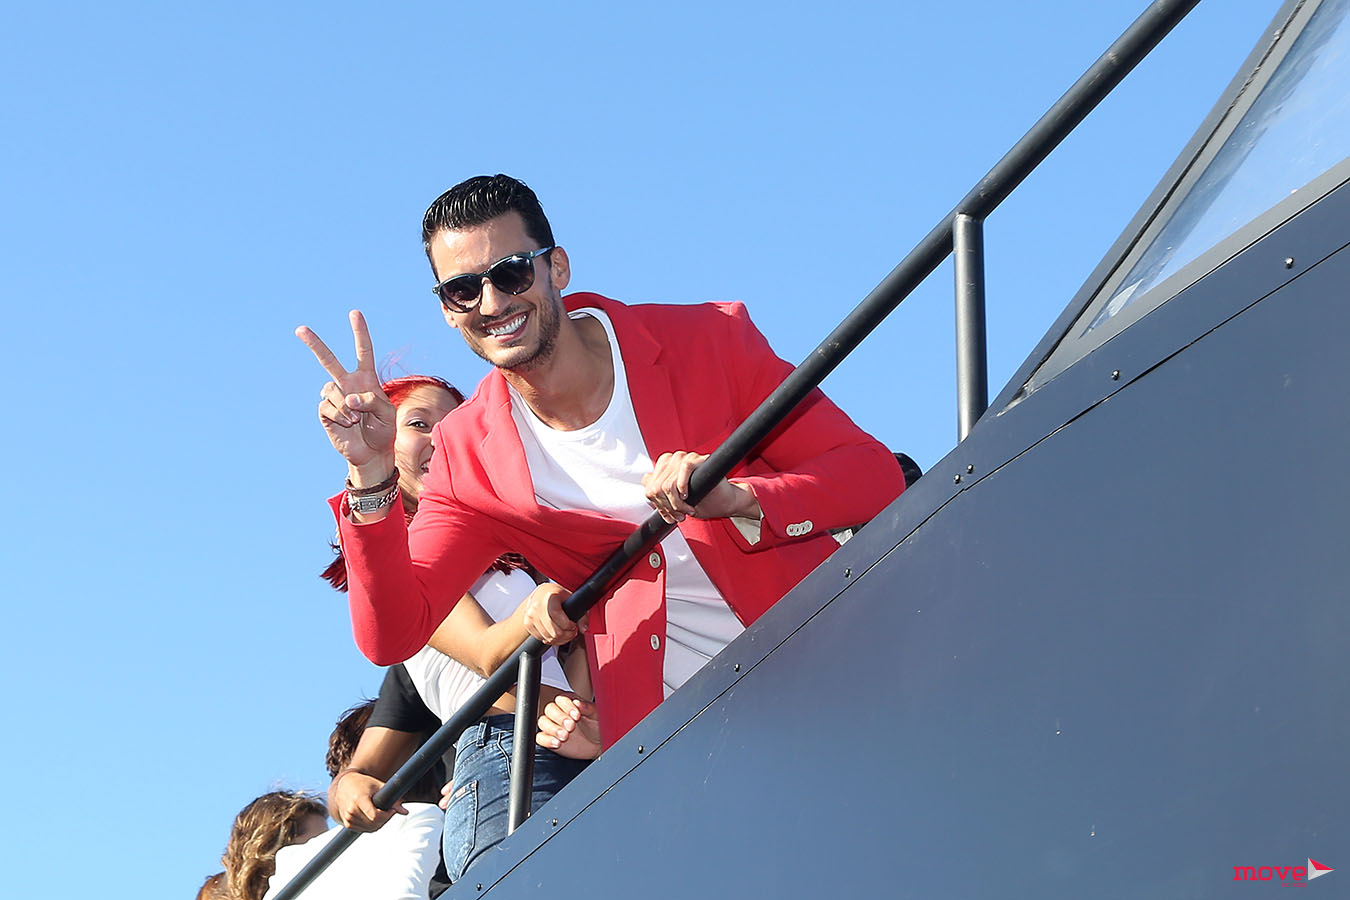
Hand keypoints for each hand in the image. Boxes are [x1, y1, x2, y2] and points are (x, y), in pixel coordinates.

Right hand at [296, 310, 396, 481]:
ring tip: (356, 419)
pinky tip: (347, 423)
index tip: (354, 313)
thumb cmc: (383, 429)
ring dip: (346, 406)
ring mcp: (335, 398)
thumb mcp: (387, 412)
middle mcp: (347, 384)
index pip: (363, 351)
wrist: (372, 452)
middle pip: (329, 360)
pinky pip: (328, 406)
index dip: (360, 332)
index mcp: (366, 379)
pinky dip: (340, 415)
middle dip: (315, 344)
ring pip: (331, 390)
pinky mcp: (326, 412)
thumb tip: (349, 398)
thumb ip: (371, 400)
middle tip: (300, 329)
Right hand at [328, 769, 406, 831]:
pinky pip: (365, 830)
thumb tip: (405, 812)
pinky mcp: (347, 824)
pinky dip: (372, 826)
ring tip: (382, 812)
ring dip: (380, 823)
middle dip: (385, 818)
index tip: (392, 810)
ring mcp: (348, 818)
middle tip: (389, 810)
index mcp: (359, 799)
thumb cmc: (362, 783)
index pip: (375, 816)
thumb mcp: (378, 786)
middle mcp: (351, 810)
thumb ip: (392, 798)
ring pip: (371, 828)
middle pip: (374, 823)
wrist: (343, 786)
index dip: (387, 815)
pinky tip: (374, 816)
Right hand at [521, 583, 582, 645]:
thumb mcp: (570, 599)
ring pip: (548, 637)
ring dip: (560, 639)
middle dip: (567, 635)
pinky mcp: (528, 624)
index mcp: (549, 597)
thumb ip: (581, 614)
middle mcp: (537, 606)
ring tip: (565, 633)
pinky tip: (556, 634)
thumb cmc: (556, 595)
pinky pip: (541, 639)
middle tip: (572, 631)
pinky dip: (551, 640)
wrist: (540, 594)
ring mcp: (530, 616)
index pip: (557, 615)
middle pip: (553, 631)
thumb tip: (584, 629)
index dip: (568, 625)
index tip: (573, 626)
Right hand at [536, 694, 600, 759]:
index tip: (576, 715)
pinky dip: (546, 740)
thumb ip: (588, 707)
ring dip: (552, 729)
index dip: (567, 706)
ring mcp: (553, 725)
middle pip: (550, 709)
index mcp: (570, 703)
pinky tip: (557, 743)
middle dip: (560, 718)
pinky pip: (540, 737)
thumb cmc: (597, 726)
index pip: (561, 699)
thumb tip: (578, 703)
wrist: (597, 744)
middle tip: (571, 726)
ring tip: (565, 736)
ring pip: (543, 722)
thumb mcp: (596, 715)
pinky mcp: (549, 738)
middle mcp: (560, 712)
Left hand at [642, 451, 760, 523]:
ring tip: (687, 510)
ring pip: (668, 483)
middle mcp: (673, 459)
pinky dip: (683, 486)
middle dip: (668, 507)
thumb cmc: (702, 498)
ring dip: (676, 503)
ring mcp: (685, 457)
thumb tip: (645, 481)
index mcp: (665, 466)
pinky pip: (684, 469)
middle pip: (657, 487)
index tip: (669, 515)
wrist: (724, 501)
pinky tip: (687, 496)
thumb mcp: (674, 498)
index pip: (650, 487)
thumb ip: (659, 489)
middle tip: (679, 515)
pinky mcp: (698, 458)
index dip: (658, 505)